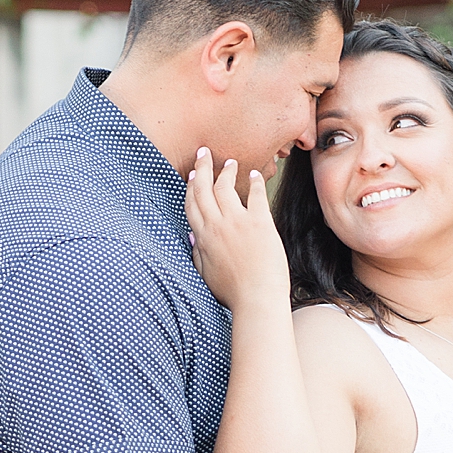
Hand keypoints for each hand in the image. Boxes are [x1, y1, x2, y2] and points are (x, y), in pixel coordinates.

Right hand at [185, 150, 291, 314]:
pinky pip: (256, 195)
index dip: (191, 186)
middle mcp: (217, 225)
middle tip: (204, 153)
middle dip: (202, 167)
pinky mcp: (260, 223)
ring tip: (229, 162)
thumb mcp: (206, 274)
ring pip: (226, 188)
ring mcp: (238, 222)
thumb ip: (198, 253)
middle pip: (204, 189)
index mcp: (203, 237)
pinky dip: (255, 182)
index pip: (193, 204)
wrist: (257, 298)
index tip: (192, 174)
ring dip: (226, 172)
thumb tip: (193, 236)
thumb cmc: (233, 292)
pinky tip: (255, 174)